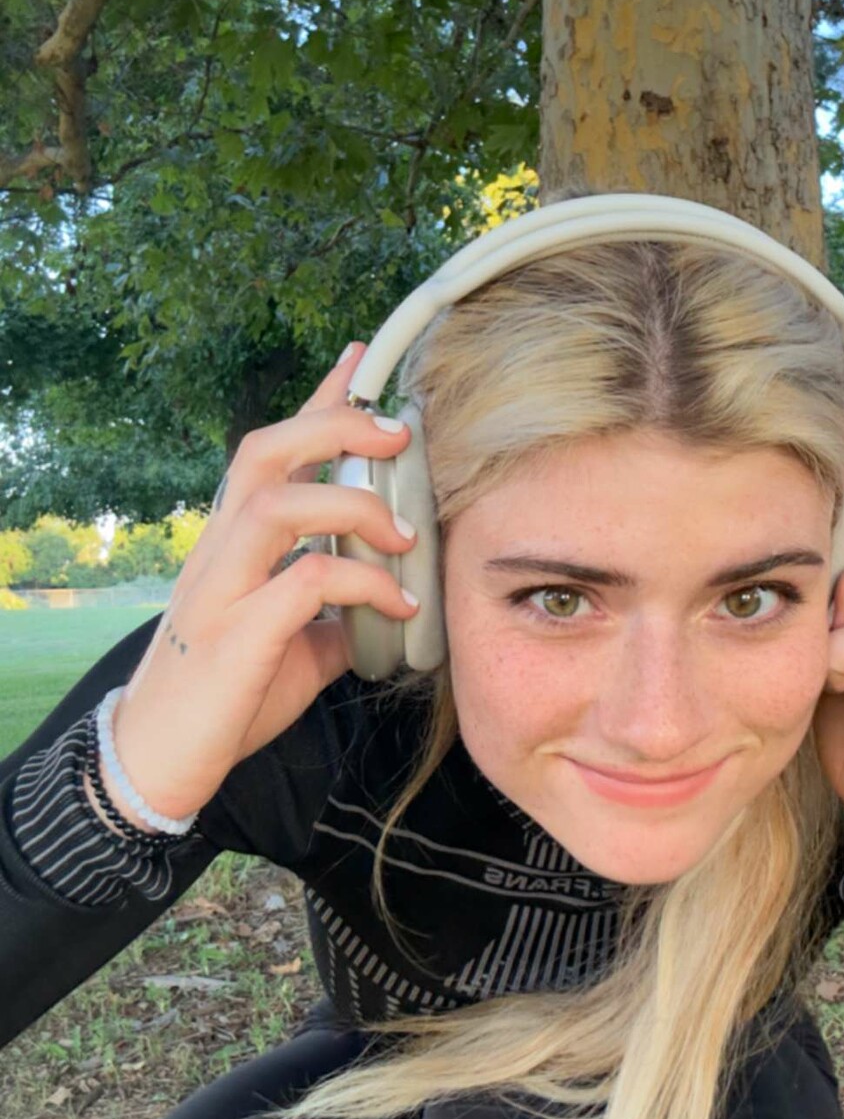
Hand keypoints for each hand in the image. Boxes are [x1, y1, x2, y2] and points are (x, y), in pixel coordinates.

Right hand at [108, 345, 419, 819]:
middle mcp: (221, 550)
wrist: (162, 761)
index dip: (319, 401)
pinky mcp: (236, 636)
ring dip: (353, 507)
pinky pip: (303, 583)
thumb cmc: (228, 697)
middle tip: (397, 433)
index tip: (362, 358)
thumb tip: (389, 597)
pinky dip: (363, 584)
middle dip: (334, 426)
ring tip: (405, 536)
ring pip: (276, 503)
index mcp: (235, 542)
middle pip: (265, 450)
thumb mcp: (295, 643)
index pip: (274, 450)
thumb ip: (333, 609)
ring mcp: (222, 589)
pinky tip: (399, 607)